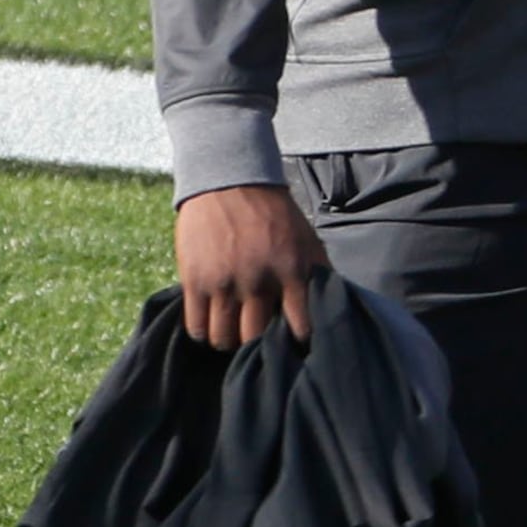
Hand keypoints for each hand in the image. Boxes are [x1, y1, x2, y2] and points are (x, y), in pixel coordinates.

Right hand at [173, 184, 327, 348]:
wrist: (230, 183)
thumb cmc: (274, 213)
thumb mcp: (306, 239)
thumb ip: (317, 272)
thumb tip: (330, 304)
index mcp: (291, 271)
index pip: (300, 325)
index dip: (299, 339)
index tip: (295, 343)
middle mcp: (257, 281)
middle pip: (255, 337)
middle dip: (258, 344)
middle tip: (257, 340)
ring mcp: (224, 283)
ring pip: (223, 338)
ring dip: (229, 341)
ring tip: (233, 333)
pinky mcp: (195, 281)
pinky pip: (196, 326)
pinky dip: (203, 332)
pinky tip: (211, 324)